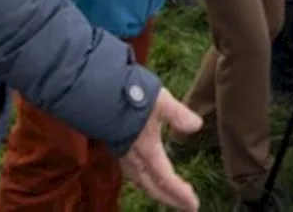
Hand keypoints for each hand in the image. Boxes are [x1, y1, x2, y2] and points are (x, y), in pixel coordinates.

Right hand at [119, 88, 202, 210]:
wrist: (96, 92)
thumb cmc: (129, 95)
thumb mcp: (159, 101)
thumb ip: (178, 114)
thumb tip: (196, 125)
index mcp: (147, 150)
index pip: (166, 180)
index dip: (180, 195)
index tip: (194, 205)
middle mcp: (134, 158)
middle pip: (153, 186)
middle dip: (170, 198)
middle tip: (187, 205)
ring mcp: (123, 154)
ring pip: (141, 182)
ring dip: (157, 191)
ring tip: (170, 193)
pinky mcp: (116, 147)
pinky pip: (132, 173)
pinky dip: (144, 181)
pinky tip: (147, 175)